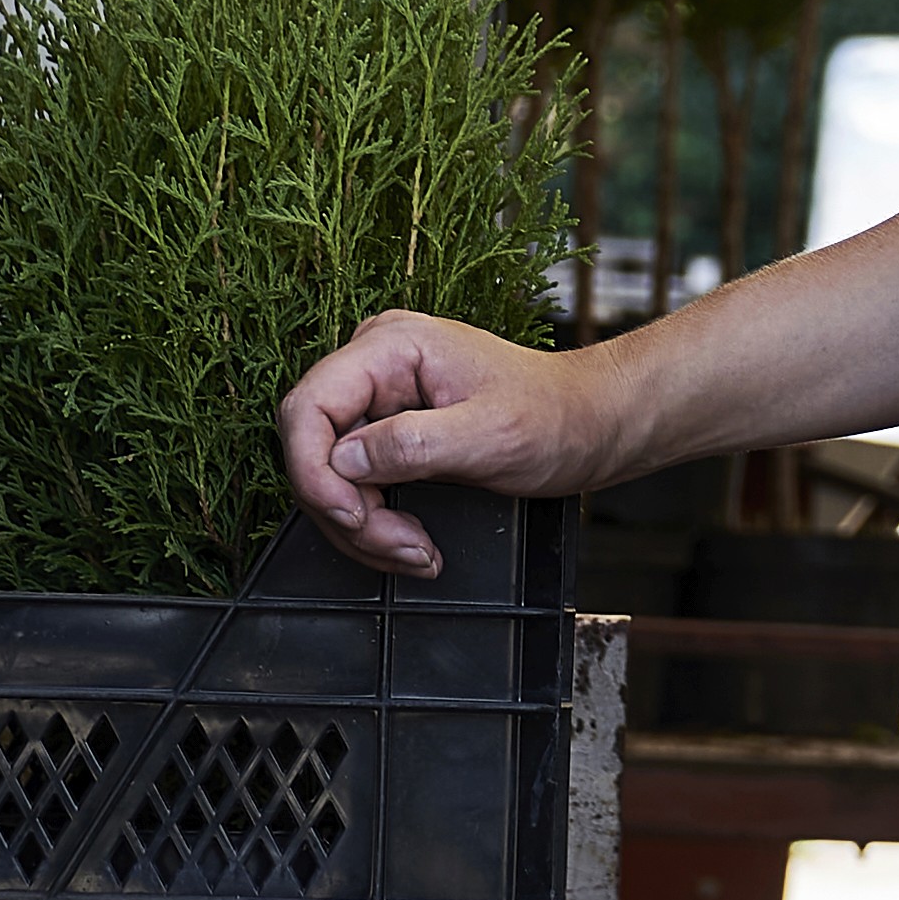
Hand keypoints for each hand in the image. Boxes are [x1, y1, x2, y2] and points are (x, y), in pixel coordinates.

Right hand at [280, 304, 627, 569]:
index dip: (314, 471)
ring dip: (364, 530)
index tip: (353, 517)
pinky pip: (353, 488)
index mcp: (390, 346)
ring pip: (328, 479)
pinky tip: (411, 545)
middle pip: (313, 450)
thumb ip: (412, 444)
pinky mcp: (386, 434)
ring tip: (416, 552)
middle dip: (348, 512)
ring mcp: (377, 401)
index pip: (308, 407)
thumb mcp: (489, 435)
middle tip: (403, 547)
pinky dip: (375, 527)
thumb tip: (342, 461)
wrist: (590, 424)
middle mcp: (373, 367)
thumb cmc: (555, 415)